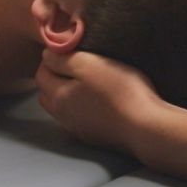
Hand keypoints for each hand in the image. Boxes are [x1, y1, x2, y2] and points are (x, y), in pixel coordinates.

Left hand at [36, 49, 164, 155]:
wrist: (145, 127)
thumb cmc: (119, 91)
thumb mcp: (89, 65)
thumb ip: (63, 59)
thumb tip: (46, 56)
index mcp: (58, 97)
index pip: (40, 75)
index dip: (50, 59)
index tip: (66, 49)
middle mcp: (64, 116)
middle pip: (47, 94)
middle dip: (54, 77)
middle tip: (73, 63)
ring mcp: (80, 129)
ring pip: (63, 108)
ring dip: (68, 93)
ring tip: (87, 80)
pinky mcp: (96, 136)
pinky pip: (80, 118)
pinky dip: (83, 107)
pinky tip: (99, 100)